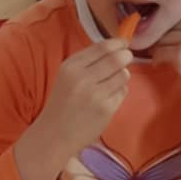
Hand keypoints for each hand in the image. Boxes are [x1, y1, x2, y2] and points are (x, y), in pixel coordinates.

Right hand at [29, 39, 133, 170]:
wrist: (53, 136)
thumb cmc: (61, 105)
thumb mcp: (66, 77)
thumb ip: (88, 63)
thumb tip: (118, 49)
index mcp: (70, 67)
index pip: (101, 47)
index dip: (117, 43)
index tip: (124, 43)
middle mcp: (82, 78)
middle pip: (117, 58)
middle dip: (126, 56)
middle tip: (127, 58)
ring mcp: (95, 94)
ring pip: (123, 74)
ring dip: (122, 76)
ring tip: (112, 84)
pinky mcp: (106, 109)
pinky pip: (122, 92)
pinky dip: (119, 93)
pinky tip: (107, 100)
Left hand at [146, 6, 180, 144]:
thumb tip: (158, 18)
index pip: (180, 12)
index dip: (173, 25)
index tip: (173, 39)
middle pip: (169, 23)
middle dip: (164, 36)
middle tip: (166, 50)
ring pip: (161, 36)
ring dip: (159, 47)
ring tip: (167, 57)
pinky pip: (158, 51)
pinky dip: (157, 58)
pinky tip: (164, 64)